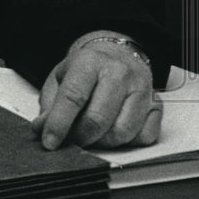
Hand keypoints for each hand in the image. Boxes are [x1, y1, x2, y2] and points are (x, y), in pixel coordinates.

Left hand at [30, 32, 162, 150]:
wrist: (117, 54)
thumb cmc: (87, 69)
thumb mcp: (60, 78)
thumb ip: (50, 105)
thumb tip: (42, 129)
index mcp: (90, 62)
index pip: (73, 97)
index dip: (59, 123)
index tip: (50, 141)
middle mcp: (119, 73)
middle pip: (98, 119)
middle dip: (80, 137)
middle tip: (71, 139)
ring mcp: (142, 89)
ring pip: (122, 133)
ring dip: (103, 143)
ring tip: (92, 134)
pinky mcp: (157, 105)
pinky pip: (144, 138)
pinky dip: (127, 143)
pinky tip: (114, 131)